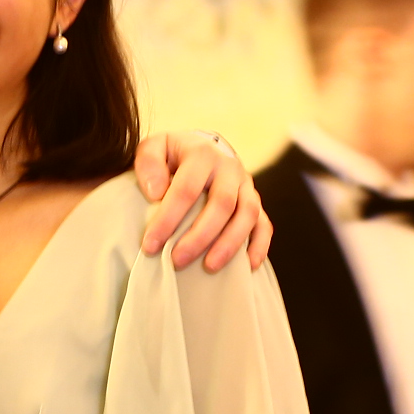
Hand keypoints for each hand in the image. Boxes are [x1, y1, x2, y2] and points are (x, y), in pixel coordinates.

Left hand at [134, 134, 271, 273]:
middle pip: (221, 204)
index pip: (186, 189)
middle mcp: (229, 167)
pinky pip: (264, 224)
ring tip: (210, 267)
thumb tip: (155, 193)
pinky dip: (260, 245)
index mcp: (203, 154)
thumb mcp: (154, 147)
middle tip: (177, 260)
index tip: (150, 245)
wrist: (202, 146)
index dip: (168, 219)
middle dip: (199, 236)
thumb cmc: (172, 154)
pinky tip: (249, 266)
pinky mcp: (255, 201)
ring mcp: (246, 185)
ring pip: (247, 214)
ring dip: (230, 243)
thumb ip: (148, 163)